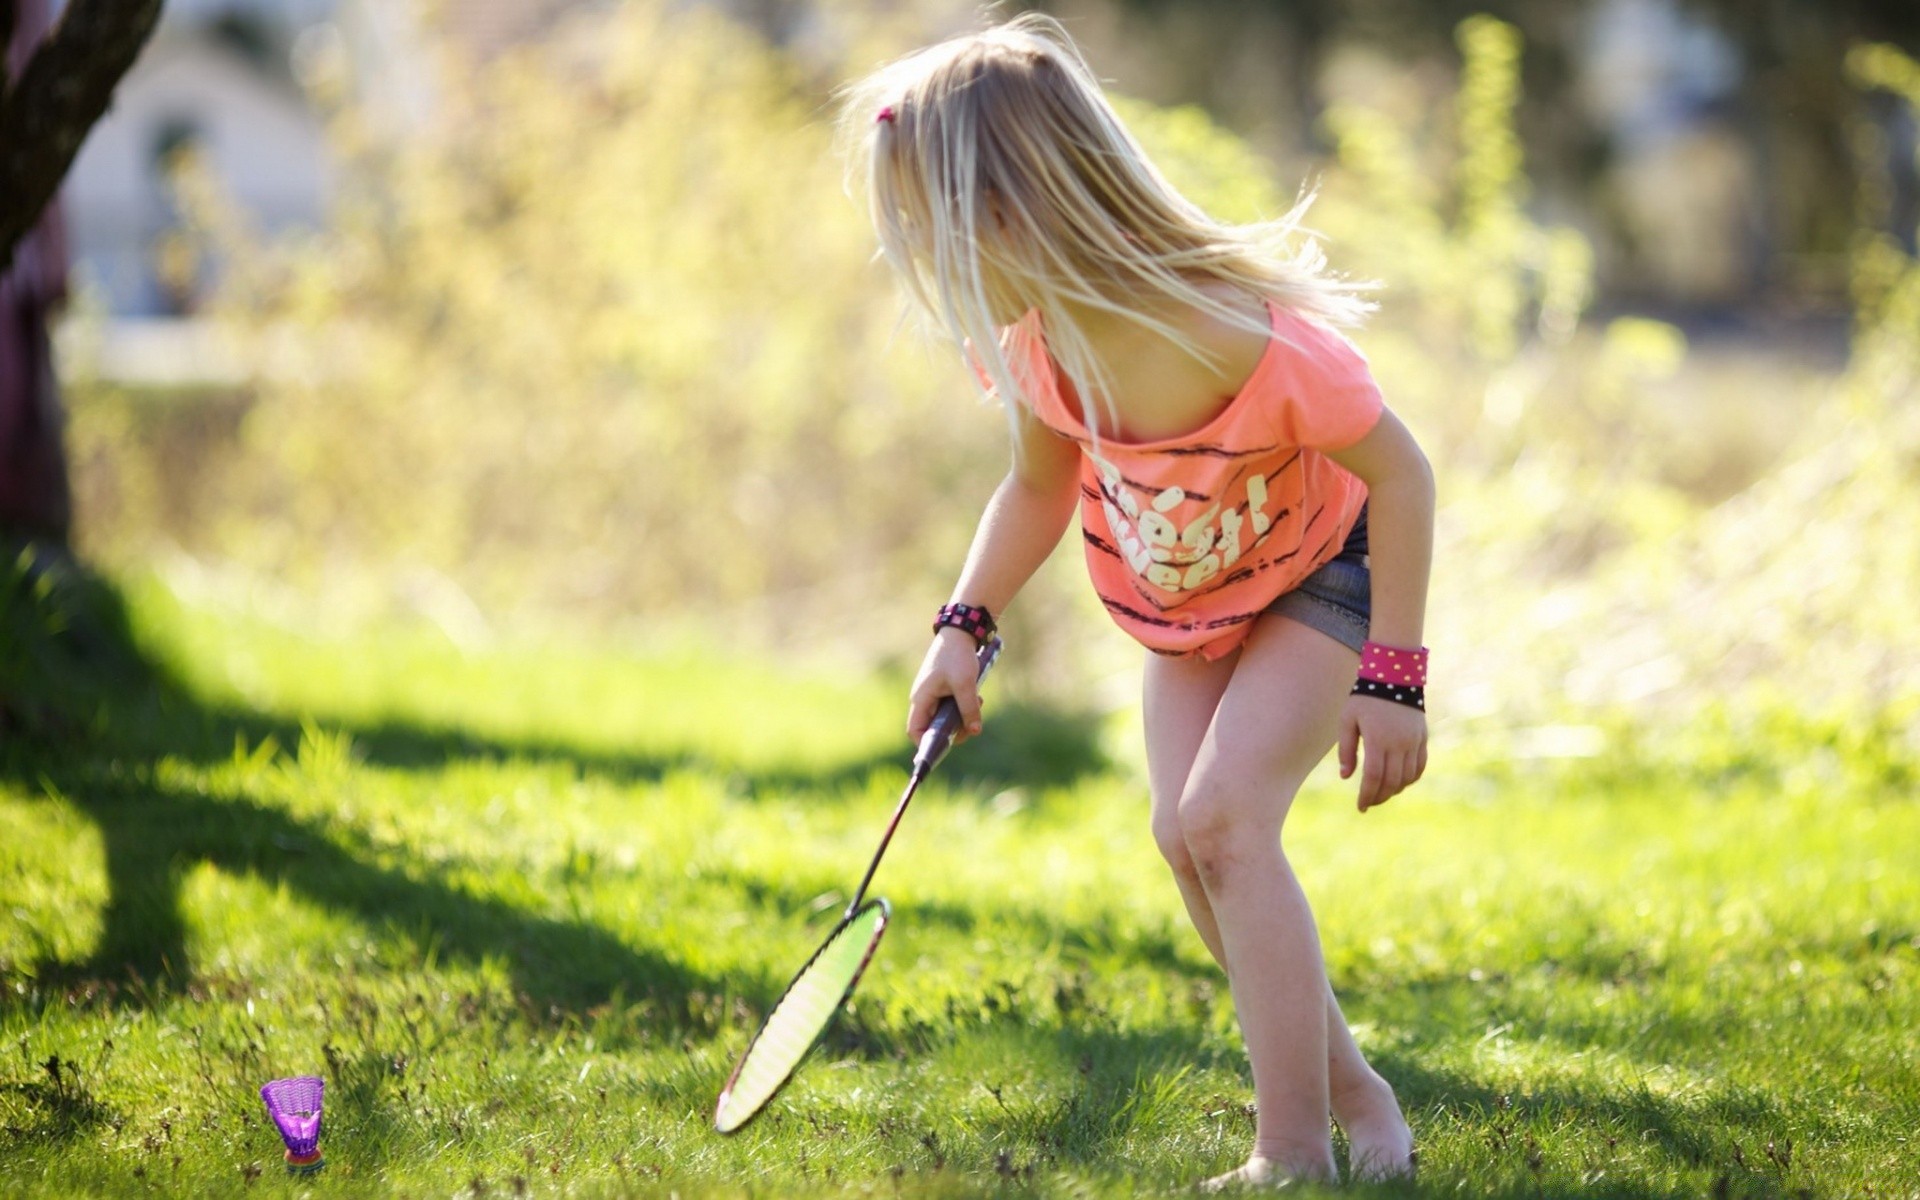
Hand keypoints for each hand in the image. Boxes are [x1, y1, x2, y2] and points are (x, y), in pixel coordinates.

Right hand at [908, 629, 985, 743]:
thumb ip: (969, 709)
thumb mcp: (965, 684)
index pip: (915, 730)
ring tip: (978, 704)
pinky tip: (977, 698)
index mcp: (921, 698)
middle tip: (972, 725)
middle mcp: (923, 699)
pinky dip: (964, 707)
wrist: (960, 632)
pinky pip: (951, 707)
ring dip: (962, 718)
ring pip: (944, 718)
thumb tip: (975, 731)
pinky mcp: (943, 689)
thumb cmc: (957, 656)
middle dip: (953, 730)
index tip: (944, 748)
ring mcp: (933, 694)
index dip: (925, 744)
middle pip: (932, 727)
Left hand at [1338, 694, 1427, 811]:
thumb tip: (1346, 776)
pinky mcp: (1422, 738)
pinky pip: (1419, 766)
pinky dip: (1410, 779)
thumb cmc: (1364, 698)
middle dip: (1379, 796)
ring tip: (1381, 794)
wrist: (1394, 676)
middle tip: (1368, 803)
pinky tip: (1398, 783)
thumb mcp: (1347, 720)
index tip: (1360, 806)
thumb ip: (1346, 749)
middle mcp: (1399, 743)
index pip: (1374, 776)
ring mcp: (1414, 741)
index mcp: (1378, 739)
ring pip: (1407, 777)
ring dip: (1394, 790)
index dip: (1367, 794)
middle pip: (1392, 781)